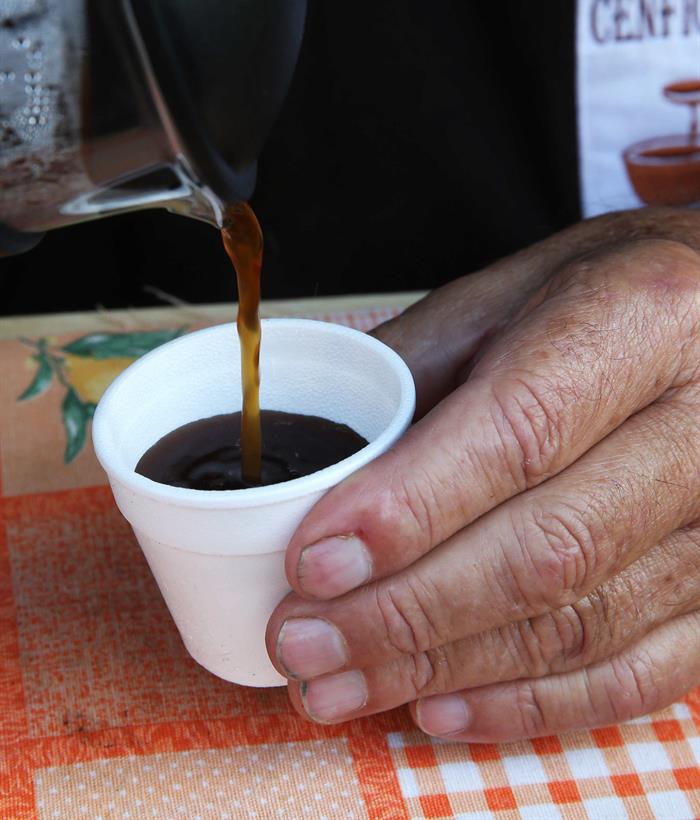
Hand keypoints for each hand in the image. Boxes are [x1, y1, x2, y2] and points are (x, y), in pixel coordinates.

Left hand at [266, 208, 699, 741]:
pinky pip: (638, 675)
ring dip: (448, 667)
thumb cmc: (612, 296)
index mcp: (644, 318)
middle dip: (408, 610)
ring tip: (340, 681)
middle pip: (552, 547)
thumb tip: (317, 476)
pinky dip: (531, 705)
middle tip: (302, 639)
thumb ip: (415, 371)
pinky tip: (441, 704)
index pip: (522, 430)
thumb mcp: (510, 292)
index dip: (411, 507)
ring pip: (585, 623)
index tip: (315, 560)